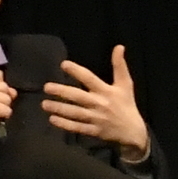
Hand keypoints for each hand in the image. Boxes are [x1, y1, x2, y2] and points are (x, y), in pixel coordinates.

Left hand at [41, 46, 150, 164]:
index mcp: (106, 91)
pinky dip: (65, 124)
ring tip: (44, 104)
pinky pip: (77, 127)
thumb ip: (119, 65)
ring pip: (75, 113)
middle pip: (78, 97)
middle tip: (46, 87)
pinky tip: (52, 119)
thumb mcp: (126, 84)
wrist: (133, 132)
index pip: (90, 79)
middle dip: (62, 92)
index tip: (63, 64)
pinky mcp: (93, 131)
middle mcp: (99, 104)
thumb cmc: (127, 104)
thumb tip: (119, 46)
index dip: (77, 71)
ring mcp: (96, 119)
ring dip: (59, 108)